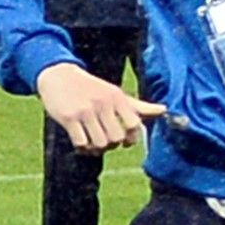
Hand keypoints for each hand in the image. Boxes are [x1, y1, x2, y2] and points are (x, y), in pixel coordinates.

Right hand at [36, 65, 160, 152]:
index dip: (132, 139)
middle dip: (112, 145)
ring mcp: (85, 111)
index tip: (125, 142)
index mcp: (117, 97)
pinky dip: (82, 148)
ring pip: (99, 143)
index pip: (135, 125)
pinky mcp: (68, 117)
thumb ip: (138, 106)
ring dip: (96, 149)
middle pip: (116, 138)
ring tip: (92, 143)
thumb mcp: (115, 94)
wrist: (59, 76)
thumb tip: (164, 110)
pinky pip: (81, 143)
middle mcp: (103, 103)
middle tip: (105, 142)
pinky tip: (81, 143)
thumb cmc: (92, 88)